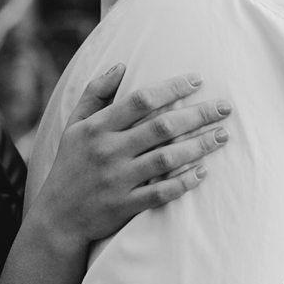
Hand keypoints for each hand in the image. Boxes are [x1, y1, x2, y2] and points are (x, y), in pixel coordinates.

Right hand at [31, 65, 231, 245]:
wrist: (57, 217)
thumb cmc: (70, 165)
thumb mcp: (74, 125)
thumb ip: (95, 93)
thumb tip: (120, 65)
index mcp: (97, 128)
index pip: (141, 100)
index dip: (172, 88)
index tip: (198, 81)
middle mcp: (109, 151)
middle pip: (161, 127)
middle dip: (198, 114)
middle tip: (225, 108)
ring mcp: (118, 180)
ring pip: (166, 158)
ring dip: (198, 146)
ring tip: (222, 136)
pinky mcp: (125, 205)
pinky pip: (161, 193)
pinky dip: (183, 182)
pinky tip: (202, 172)